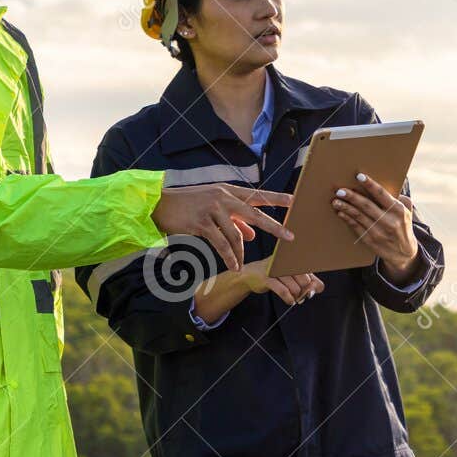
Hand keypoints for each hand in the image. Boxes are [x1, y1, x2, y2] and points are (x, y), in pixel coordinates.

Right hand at [152, 182, 293, 272]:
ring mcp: (213, 209)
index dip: (276, 199)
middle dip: (274, 226)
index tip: (295, 201)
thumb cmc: (189, 205)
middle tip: (290, 236)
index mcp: (228, 191)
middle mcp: (223, 198)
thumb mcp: (214, 207)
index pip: (257, 195)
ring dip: (241, 252)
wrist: (161, 204)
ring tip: (243, 264)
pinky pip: (221, 244)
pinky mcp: (202, 223)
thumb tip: (253, 234)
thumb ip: (235, 220)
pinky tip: (234, 265)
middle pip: (254, 213)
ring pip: (235, 234)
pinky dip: (229, 256)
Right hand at [235, 258, 324, 306]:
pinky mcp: (267, 277)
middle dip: (304, 291)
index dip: (314, 284)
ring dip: (296, 296)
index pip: (312, 271)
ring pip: (295, 287)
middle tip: (300, 294)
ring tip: (294, 297)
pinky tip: (290, 300)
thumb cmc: (275, 274)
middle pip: (306, 280)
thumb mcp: (293, 275)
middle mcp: (286, 260)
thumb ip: (308, 281)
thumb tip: (315, 289)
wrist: (251, 275)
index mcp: (294, 256)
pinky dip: (289, 298)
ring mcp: (276, 268)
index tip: (311, 290)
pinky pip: (283, 291)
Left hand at [331, 173, 418, 275]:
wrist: (403, 253)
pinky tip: (340, 212)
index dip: (370, 185)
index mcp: (398, 210)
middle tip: (340, 190)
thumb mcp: (407, 212)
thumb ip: (400, 199)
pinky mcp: (370, 240)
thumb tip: (384, 187)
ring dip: (346, 207)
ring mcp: (378, 232)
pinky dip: (347, 219)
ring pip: (359, 216)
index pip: (382, 195)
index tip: (359, 176)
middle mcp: (389, 221)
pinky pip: (356, 227)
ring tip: (336, 200)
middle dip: (352, 197)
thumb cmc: (403, 226)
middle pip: (367, 206)